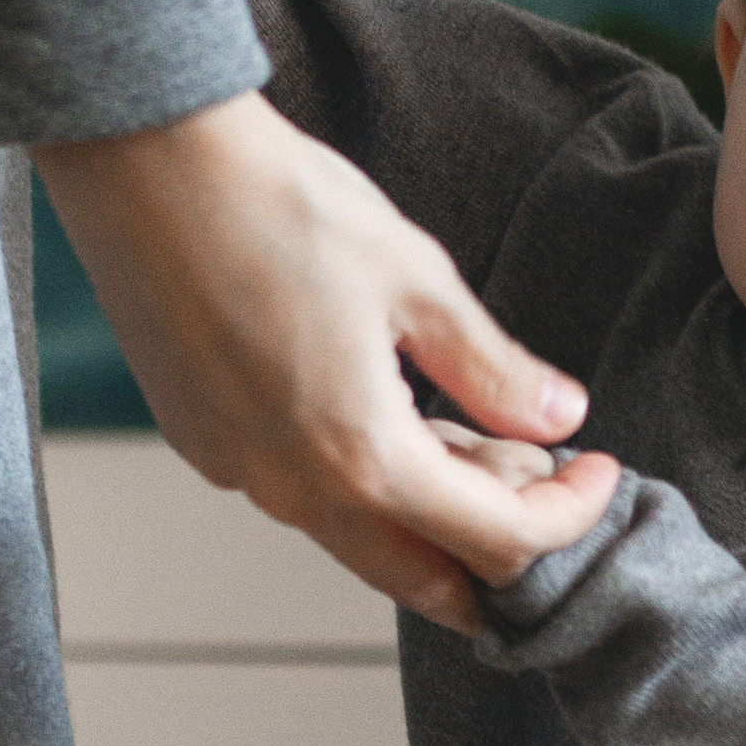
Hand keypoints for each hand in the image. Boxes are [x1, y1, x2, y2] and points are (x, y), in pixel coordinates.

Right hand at [32, 93, 620, 628]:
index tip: (599, 469)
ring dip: (424, 520)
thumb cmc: (282, 205)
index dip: (569, 516)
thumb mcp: (418, 281)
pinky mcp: (202, 444)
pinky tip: (378, 414)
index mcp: (364, 458)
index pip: (498, 541)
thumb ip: (494, 370)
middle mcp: (295, 491)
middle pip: (423, 582)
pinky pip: (298, 495)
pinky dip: (356, 483)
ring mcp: (239, 474)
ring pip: (357, 541)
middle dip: (496, 563)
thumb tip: (560, 421)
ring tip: (469, 444)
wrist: (146, 162)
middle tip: (543, 506)